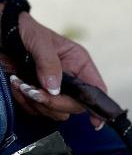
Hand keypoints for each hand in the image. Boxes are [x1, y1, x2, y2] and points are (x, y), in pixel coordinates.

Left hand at [0, 5, 107, 128]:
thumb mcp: (40, 42)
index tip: (96, 123)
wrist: (3, 32)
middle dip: (54, 103)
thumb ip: (49, 64)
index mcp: (79, 63)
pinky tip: (17, 86)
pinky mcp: (37, 94)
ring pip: (54, 112)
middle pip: (74, 105)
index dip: (98, 105)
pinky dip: (25, 102)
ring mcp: (54, 87)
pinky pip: (36, 110)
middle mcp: (70, 78)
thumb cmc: (26, 31)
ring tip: (21, 84)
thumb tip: (55, 89)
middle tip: (34, 92)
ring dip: (36, 103)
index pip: (95, 88)